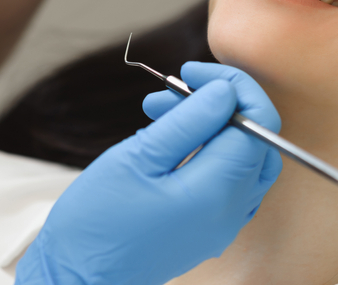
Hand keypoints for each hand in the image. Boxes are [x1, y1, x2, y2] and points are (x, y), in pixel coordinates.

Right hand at [14, 62, 281, 284]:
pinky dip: (203, 149)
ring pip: (239, 156)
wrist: (80, 277)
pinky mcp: (208, 226)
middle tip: (175, 88)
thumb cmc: (99, 223)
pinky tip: (165, 138)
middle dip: (219, 103)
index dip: (231, 88)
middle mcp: (232, 211)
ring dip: (207, 124)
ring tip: (158, 109)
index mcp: (218, 192)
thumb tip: (225, 92)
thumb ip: (189, 122)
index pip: (257, 123)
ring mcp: (222, 222)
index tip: (193, 74)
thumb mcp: (138, 157)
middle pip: (255, 139)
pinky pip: (223, 178)